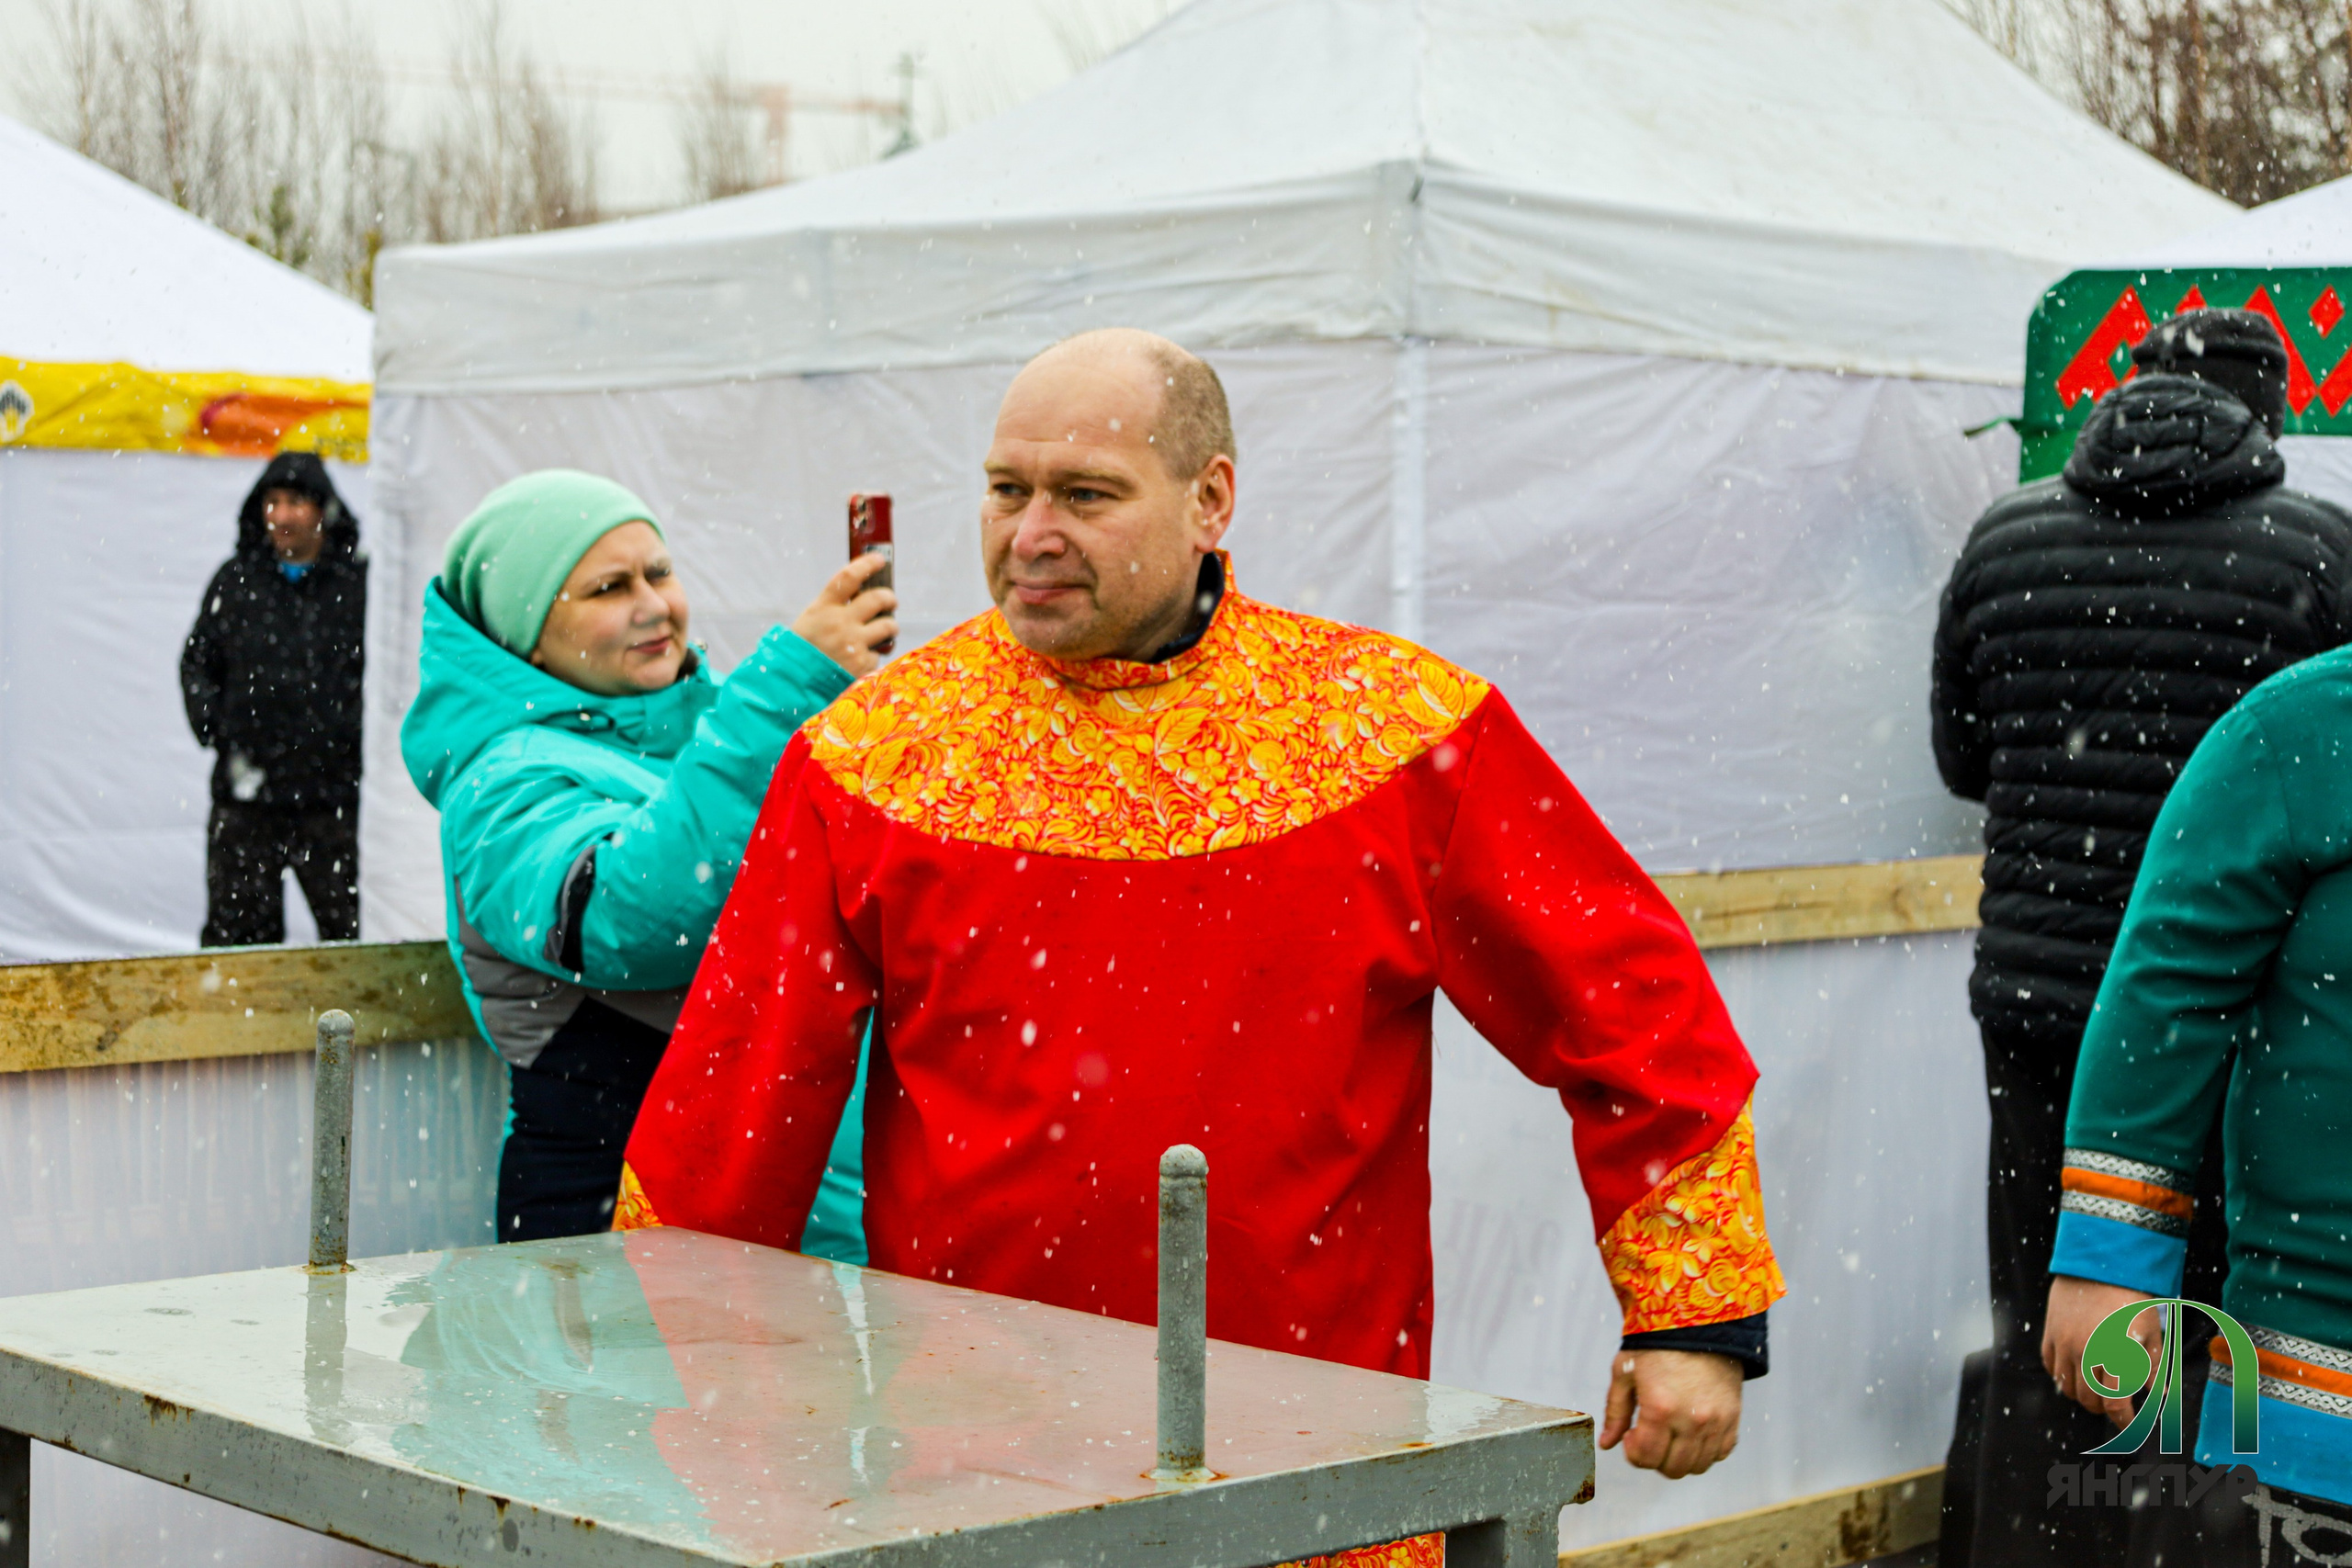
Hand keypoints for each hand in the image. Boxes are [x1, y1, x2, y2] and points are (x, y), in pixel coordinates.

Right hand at [793, 552, 897, 676]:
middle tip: (890, 601)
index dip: (867, 564)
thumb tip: (862, 596)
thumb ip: (833, 608)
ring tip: (884, 631)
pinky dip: (872, 655)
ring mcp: (853, 643)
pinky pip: (878, 654)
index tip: (879, 560)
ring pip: (888, 626)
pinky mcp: (862, 664)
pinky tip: (860, 660)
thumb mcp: (811, 620)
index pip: (849, 577)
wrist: (793, 684)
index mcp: (823, 608)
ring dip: (890, 627)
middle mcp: (840, 622)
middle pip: (877, 599)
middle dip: (889, 598)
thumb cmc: (802, 650)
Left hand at [1598, 1349, 1743, 1477]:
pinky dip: (1705, 1451)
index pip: (1645, 1457)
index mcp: (1660, 1408)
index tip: (1632, 1436)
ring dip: (1680, 1458)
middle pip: (1672, 1468)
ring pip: (1697, 1466)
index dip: (1633, 1453)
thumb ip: (1615, 1412)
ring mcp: (1716, 1421)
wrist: (1699, 1324)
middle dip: (1655, 1459)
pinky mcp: (1733, 1418)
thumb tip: (1607, 1443)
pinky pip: (1720, 1453)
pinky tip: (1692, 1432)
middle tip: (1650, 1437)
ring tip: (1671, 1435)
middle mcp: (1691, 1420)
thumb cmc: (1657, 1344)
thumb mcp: (1625, 1372)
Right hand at [2043, 1275, 2159, 1428]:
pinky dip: (2062, 1376)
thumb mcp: (2151, 1335)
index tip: (2130, 1425)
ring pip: (2066, 1387)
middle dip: (2103, 1409)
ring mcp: (2064, 1344)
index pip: (2115, 1404)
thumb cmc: (2131, 1301)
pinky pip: (2050, 1366)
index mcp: (2116, 1356)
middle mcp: (2087, 1354)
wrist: (2100, 1266)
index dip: (2123, 1421)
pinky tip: (2075, 1373)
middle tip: (2114, 1404)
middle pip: (2089, 1400)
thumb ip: (2154, 1370)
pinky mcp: (2050, 1333)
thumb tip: (2160, 1398)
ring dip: (2081, 1395)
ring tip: (2094, 1389)